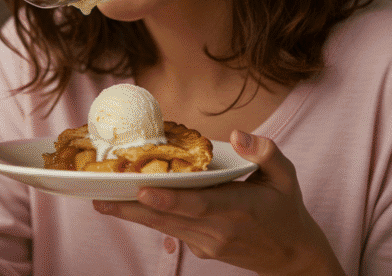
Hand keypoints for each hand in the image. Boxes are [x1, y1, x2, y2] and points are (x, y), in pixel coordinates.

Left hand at [93, 130, 344, 275]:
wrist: (292, 256)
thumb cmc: (286, 209)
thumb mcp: (285, 176)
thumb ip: (265, 152)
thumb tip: (236, 135)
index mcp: (238, 208)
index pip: (198, 205)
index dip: (168, 199)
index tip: (142, 190)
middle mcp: (218, 230)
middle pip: (169, 218)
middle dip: (132, 208)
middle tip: (99, 197)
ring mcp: (207, 243)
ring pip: (164, 227)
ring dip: (131, 215)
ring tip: (99, 201)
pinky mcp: (201, 249)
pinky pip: (170, 231)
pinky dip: (149, 218)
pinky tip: (125, 205)